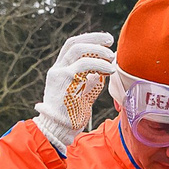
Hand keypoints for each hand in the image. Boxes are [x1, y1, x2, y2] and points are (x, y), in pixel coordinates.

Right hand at [35, 31, 116, 150]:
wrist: (58, 129)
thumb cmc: (71, 115)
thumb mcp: (82, 94)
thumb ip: (89, 81)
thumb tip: (103, 70)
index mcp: (59, 70)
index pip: (72, 46)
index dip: (89, 39)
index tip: (104, 40)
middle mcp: (57, 69)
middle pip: (74, 43)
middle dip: (94, 38)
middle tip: (110, 40)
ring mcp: (59, 74)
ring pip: (78, 50)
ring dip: (98, 50)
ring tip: (111, 56)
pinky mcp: (65, 80)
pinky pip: (83, 65)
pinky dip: (99, 64)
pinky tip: (109, 69)